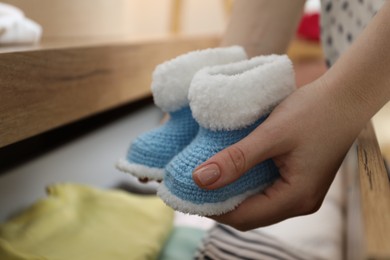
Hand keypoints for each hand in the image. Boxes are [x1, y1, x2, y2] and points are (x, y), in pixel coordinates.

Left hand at [192, 78, 366, 230]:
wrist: (344, 98)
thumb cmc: (313, 112)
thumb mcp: (271, 135)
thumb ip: (236, 159)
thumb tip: (199, 179)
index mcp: (296, 197)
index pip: (245, 217)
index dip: (214, 209)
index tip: (189, 193)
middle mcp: (301, 202)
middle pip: (251, 215)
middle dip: (221, 203)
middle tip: (196, 185)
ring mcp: (301, 193)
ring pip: (258, 204)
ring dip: (233, 193)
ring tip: (209, 177)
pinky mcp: (299, 181)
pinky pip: (267, 191)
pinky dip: (246, 184)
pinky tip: (232, 170)